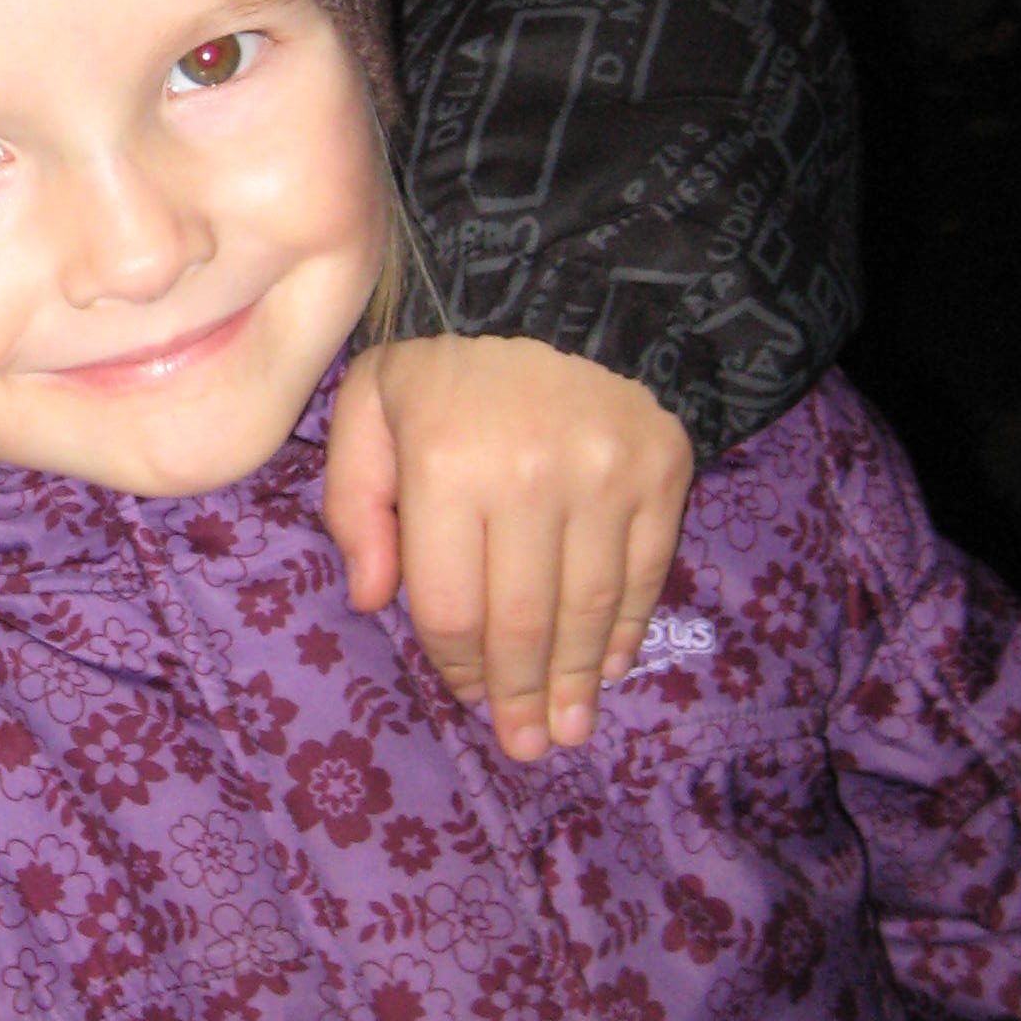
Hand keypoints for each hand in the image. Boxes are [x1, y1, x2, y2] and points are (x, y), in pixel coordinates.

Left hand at [325, 335, 692, 759]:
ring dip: (577, 681)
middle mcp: (528, 480)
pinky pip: (646, 573)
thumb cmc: (450, 347)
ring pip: (588, 608)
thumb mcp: (371, 398)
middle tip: (525, 747)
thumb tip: (371, 599)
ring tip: (567, 729)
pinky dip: (628, 628)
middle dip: (520, 695)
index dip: (456, 662)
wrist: (567, 274)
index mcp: (445, 465)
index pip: (448, 603)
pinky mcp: (664, 471)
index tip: (466, 694)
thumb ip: (356, 498)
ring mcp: (605, 478)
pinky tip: (610, 665)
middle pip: (522, 621)